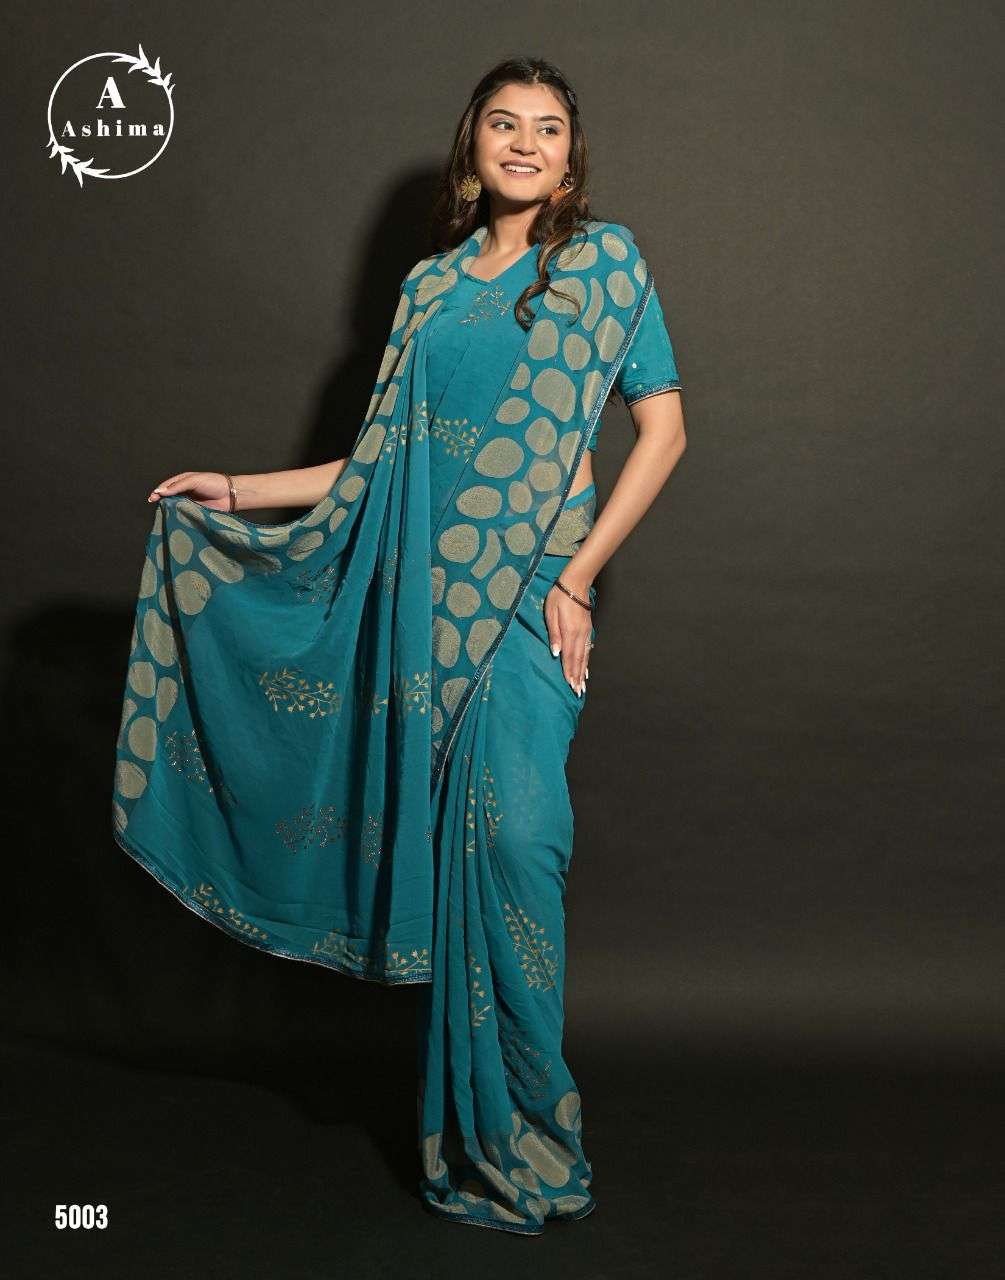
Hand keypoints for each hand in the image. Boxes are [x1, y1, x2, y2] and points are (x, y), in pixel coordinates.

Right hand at [147, 471, 231, 509]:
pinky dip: (179, 516)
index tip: (152, 498)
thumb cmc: (213, 483)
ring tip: (163, 513)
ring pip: (176, 507)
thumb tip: (160, 492)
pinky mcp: (196, 512)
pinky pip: (185, 514)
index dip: (159, 491)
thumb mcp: (194, 480)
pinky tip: (175, 519)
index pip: (167, 486)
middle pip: (169, 497)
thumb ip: (177, 486)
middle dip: (162, 501)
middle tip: (156, 507)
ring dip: (170, 510)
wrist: (230, 495)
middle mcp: (185, 492)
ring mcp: (190, 502)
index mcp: (183, 481)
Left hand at [544, 578, 593, 696]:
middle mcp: (579, 635)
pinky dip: (587, 661)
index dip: (569, 672)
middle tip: (577, 692)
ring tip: (582, 685)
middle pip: (578, 659)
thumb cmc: (559, 597)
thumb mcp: (550, 613)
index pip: (568, 656)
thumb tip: (556, 653)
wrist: (575, 584)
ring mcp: (585, 632)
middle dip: (577, 676)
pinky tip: (586, 669)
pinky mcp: (587, 629)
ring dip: (582, 671)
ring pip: (584, 656)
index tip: (570, 685)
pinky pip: (587, 649)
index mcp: (569, 631)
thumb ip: (554, 634)